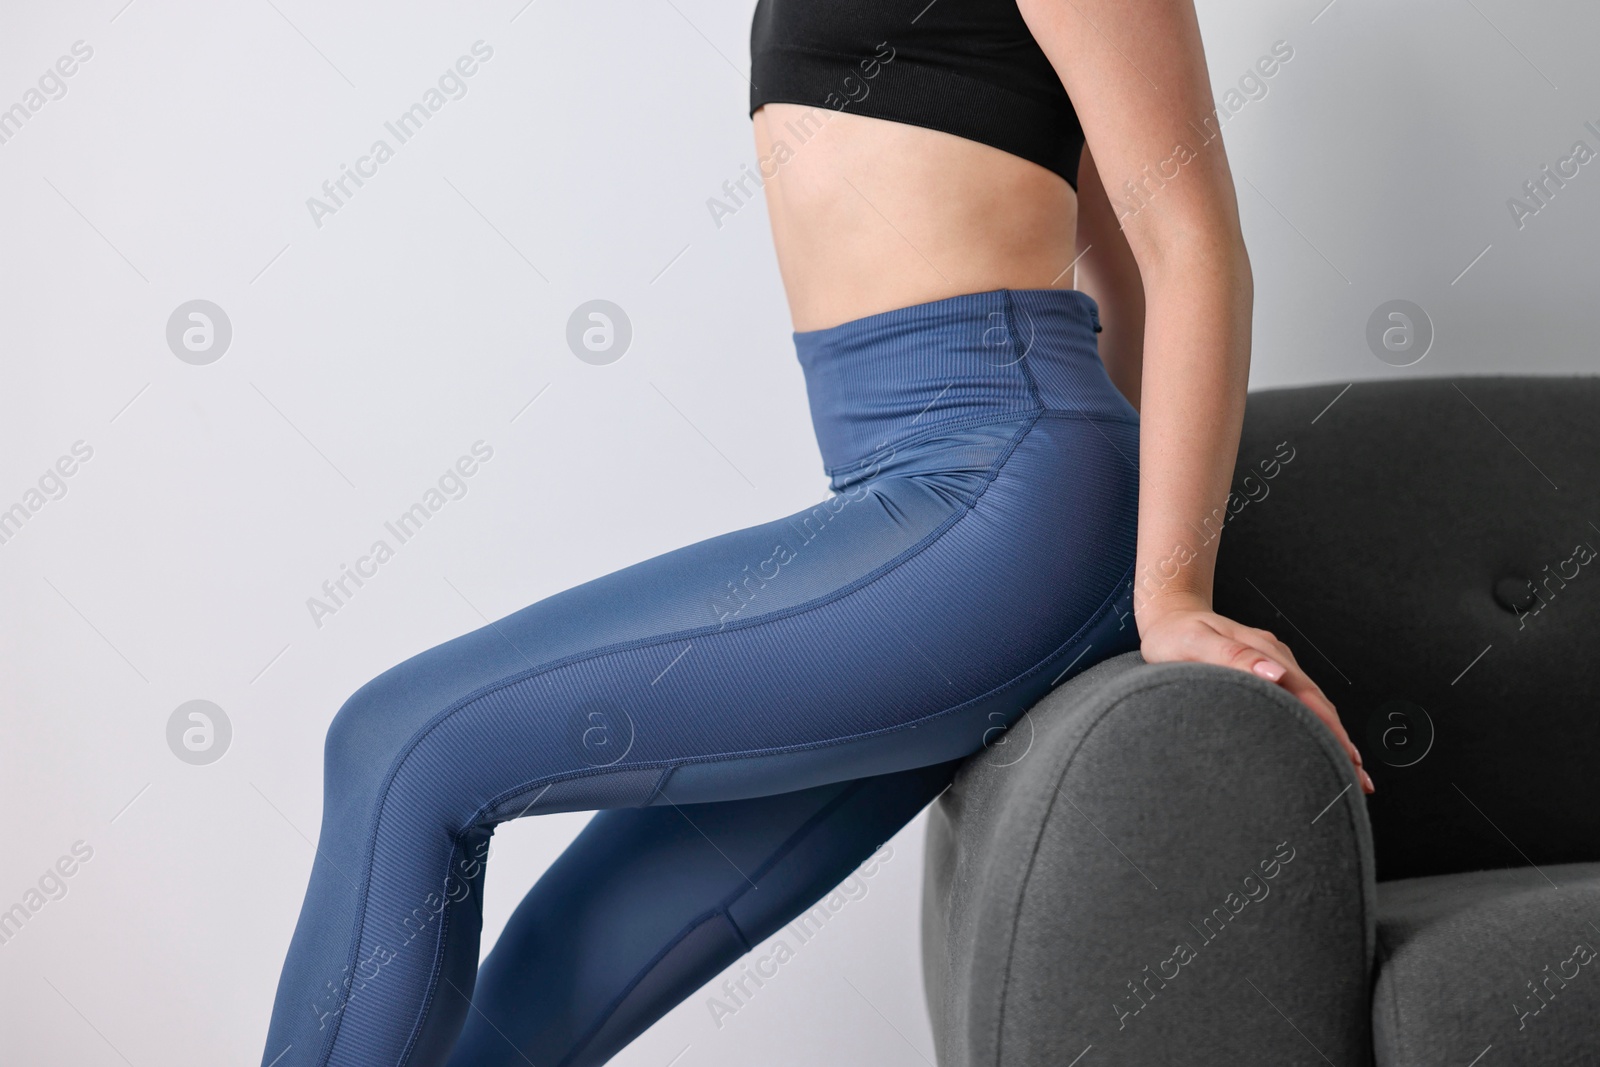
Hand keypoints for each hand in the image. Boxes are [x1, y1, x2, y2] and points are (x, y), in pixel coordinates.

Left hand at [1137, 596, 1373, 793]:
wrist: (1169, 614)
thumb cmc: (1174, 634)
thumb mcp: (1195, 643)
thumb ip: (1232, 657)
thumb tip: (1276, 675)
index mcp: (1264, 652)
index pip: (1308, 698)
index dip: (1330, 731)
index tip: (1347, 760)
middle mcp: (1277, 657)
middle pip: (1319, 704)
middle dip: (1342, 743)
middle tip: (1359, 783)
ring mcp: (1275, 663)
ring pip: (1313, 704)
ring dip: (1333, 737)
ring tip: (1351, 773)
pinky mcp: (1268, 671)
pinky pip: (1299, 701)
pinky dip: (1315, 725)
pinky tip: (1320, 744)